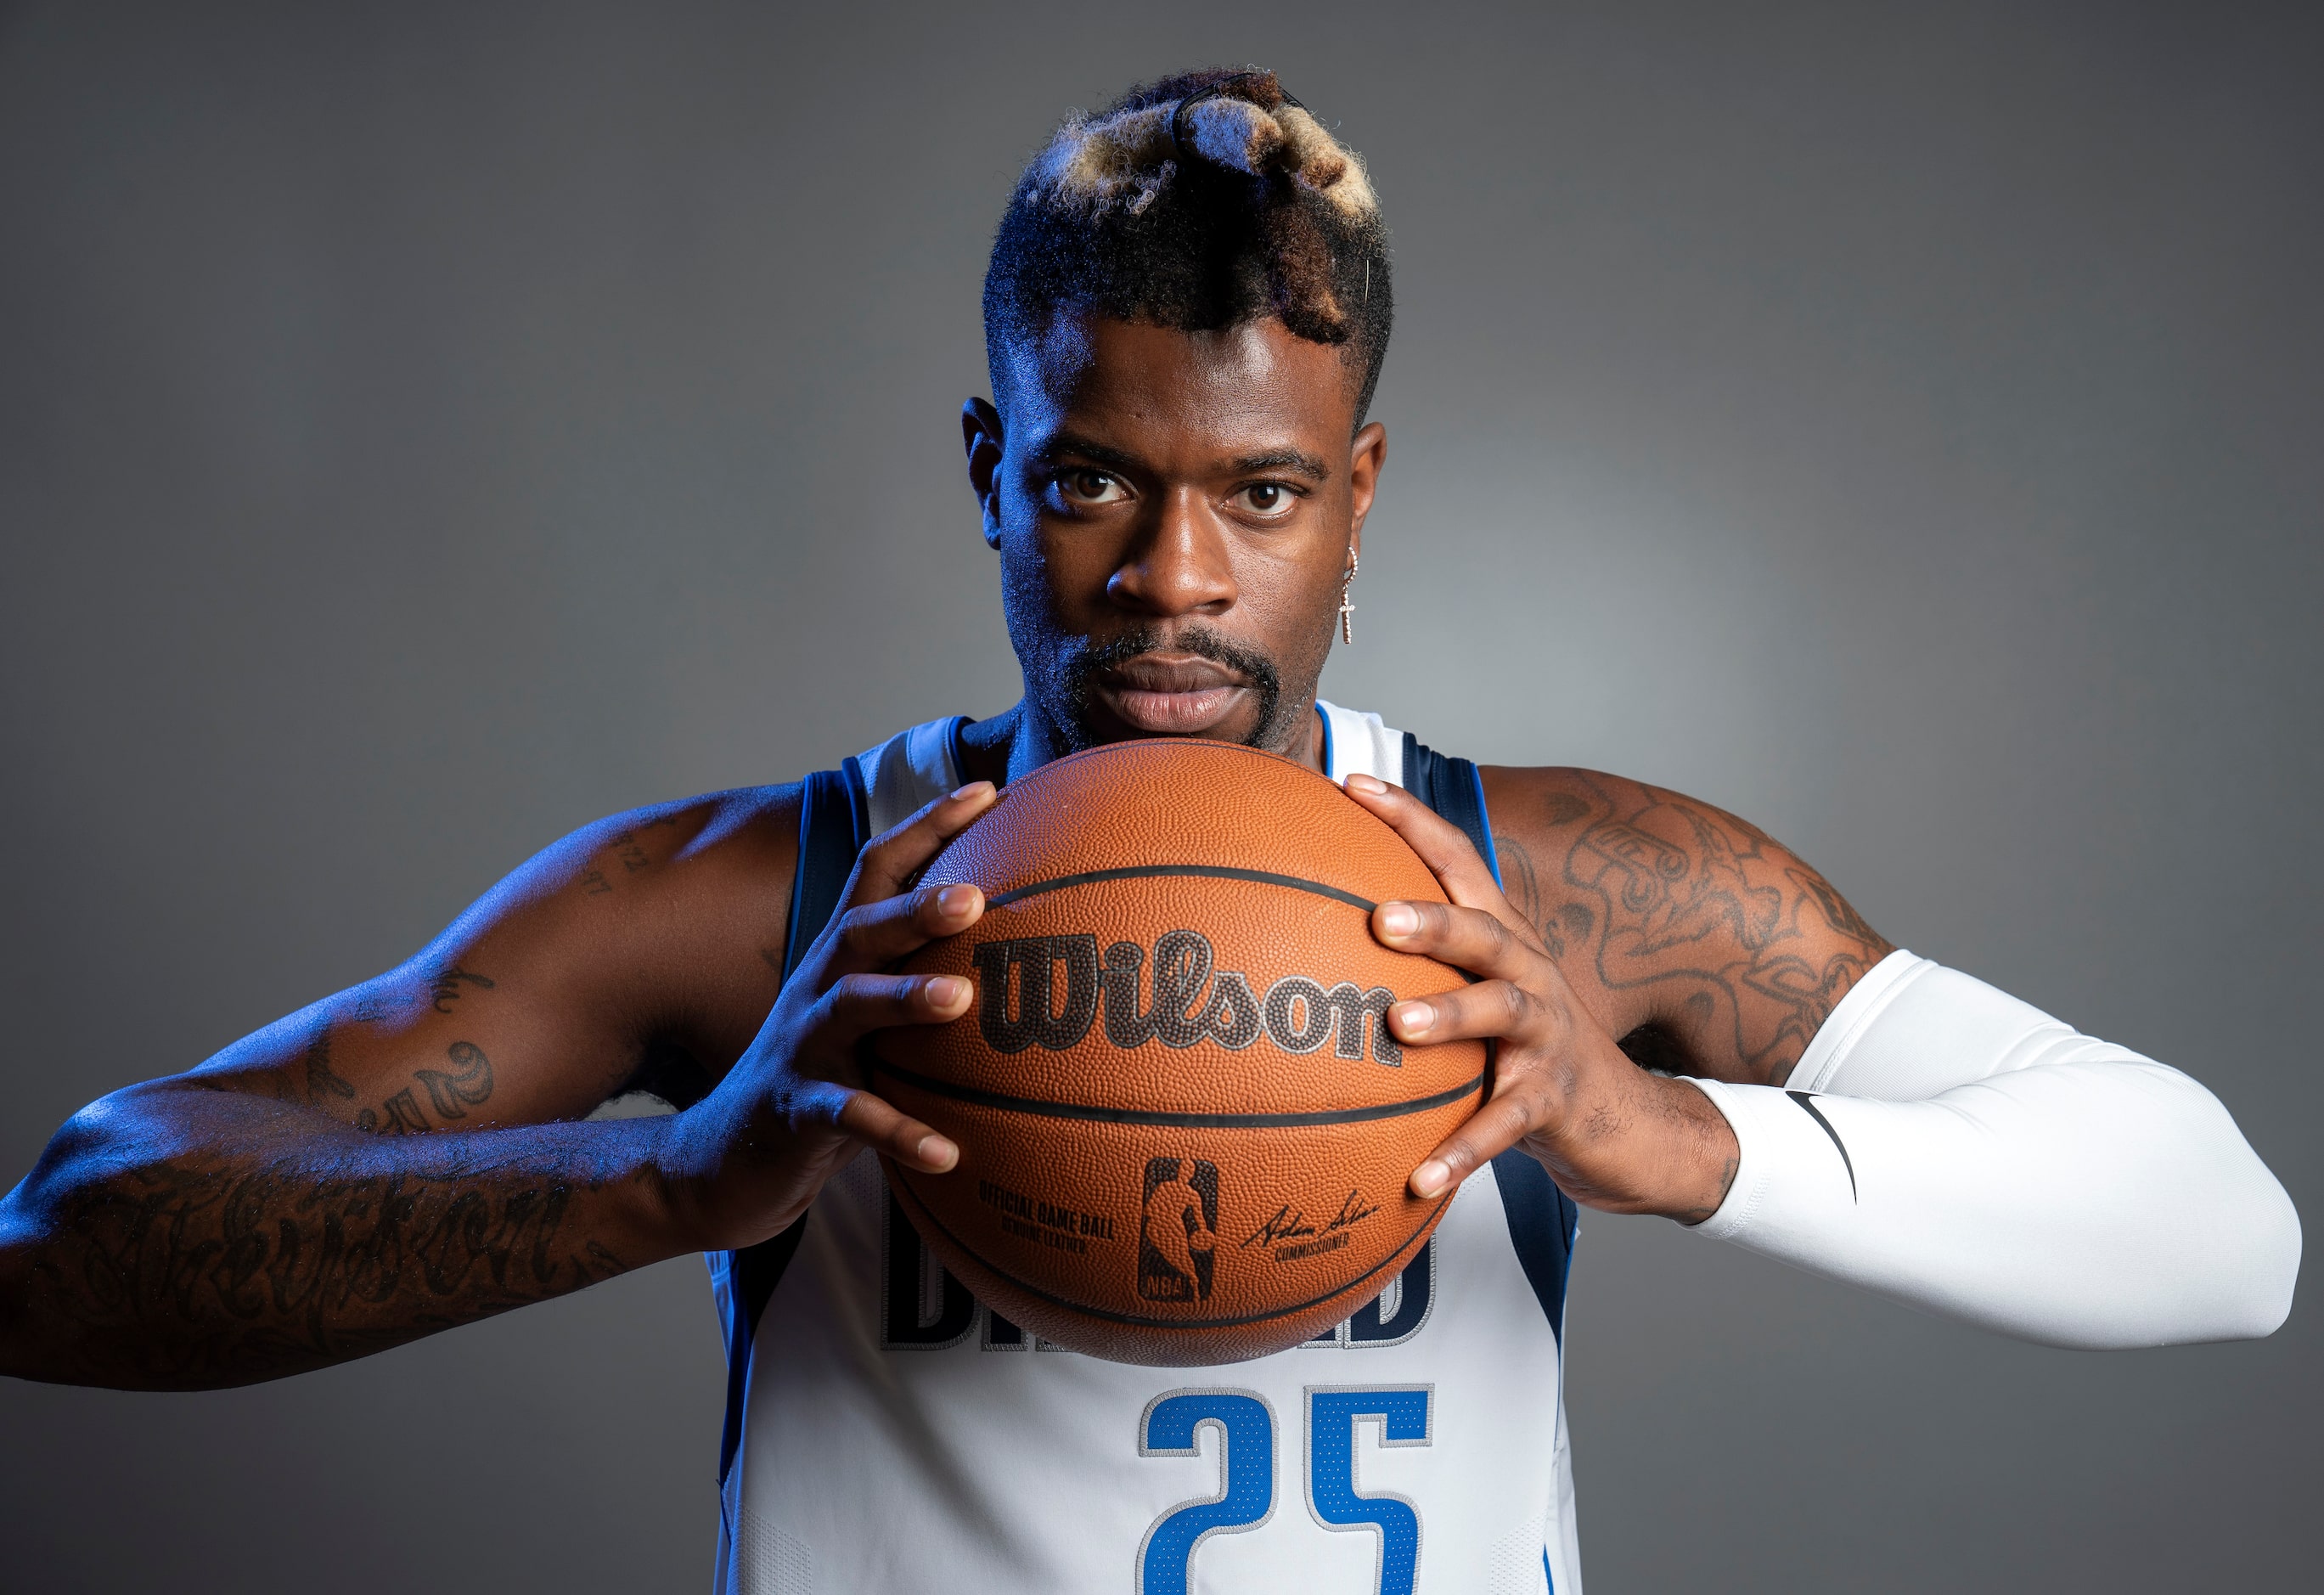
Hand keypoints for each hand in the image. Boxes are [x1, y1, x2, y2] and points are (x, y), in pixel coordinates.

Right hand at [660, 781, 997, 1249]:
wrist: (725, 1159)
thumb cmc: (826, 1076)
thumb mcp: (871, 1018)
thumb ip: (925, 975)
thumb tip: (1025, 950)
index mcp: (842, 955)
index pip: (879, 871)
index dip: (928, 828)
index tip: (987, 792)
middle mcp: (819, 987)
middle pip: (864, 930)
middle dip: (916, 908)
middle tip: (975, 898)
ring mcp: (803, 1046)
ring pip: (851, 1009)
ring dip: (904, 999)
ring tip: (959, 998)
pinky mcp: (796, 1110)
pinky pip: (848, 1118)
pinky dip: (897, 1133)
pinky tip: (946, 1154)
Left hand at [1340, 774, 1739, 1221]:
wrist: (1628, 1122)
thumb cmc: (1526, 1049)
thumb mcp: (1478, 994)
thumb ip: (1419, 961)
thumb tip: (1309, 933)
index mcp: (1503, 938)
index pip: (1457, 862)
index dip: (1409, 819)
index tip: (1350, 785)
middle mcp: (1529, 973)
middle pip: (1483, 932)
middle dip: (1434, 919)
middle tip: (1379, 917)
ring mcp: (1546, 1036)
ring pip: (1501, 1013)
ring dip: (1450, 1017)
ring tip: (1398, 1028)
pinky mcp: (1553, 1100)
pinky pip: (1504, 1124)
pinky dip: (1462, 1150)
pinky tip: (1419, 1178)